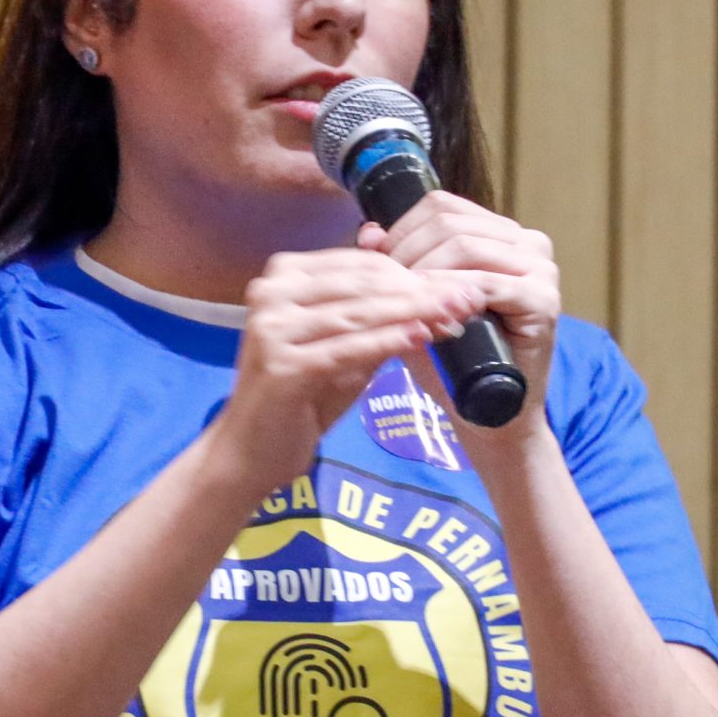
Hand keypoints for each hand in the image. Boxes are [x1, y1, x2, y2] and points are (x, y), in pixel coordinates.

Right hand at [213, 247, 486, 489]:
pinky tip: (422, 338)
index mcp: (283, 278)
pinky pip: (348, 348)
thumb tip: (435, 293)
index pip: (361, 264)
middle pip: (363, 284)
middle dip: (420, 290)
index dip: (412, 271)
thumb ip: (378, 319)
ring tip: (456, 314)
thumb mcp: (343, 349)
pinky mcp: (281, 366)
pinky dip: (389, 341)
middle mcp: (272, 294)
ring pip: (359, 313)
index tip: (456, 283)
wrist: (250, 453)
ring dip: (413, 312)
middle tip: (467, 295)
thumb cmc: (300, 399)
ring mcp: (273, 329)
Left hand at [358, 195, 560, 438]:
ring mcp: (541, 270)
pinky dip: (449, 294)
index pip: (442, 206)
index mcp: (502, 234)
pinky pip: (485, 283)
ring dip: (423, 273)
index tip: (375, 261)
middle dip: (406, 253)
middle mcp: (529, 242)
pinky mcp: (543, 301)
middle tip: (384, 287)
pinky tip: (428, 312)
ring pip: (465, 246)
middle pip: (450, 222)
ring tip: (402, 301)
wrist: (488, 415)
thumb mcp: (418, 304)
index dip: (401, 229)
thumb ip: (398, 265)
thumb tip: (367, 232)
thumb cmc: (452, 361)